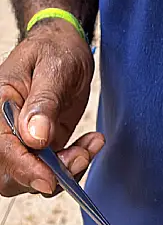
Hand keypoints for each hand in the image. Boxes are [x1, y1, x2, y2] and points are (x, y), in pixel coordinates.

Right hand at [0, 19, 103, 197]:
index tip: (50, 178)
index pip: (3, 149)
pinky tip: (91, 143)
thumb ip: (43, 102)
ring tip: (90, 146)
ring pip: (33, 177)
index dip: (24, 168)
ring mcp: (22, 140)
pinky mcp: (40, 146)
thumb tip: (35, 138)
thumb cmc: (55, 49)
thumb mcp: (54, 68)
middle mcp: (4, 129)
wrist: (65, 46)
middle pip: (11, 174)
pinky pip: (52, 168)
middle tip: (81, 156)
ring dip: (65, 170)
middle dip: (48, 174)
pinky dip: (74, 163)